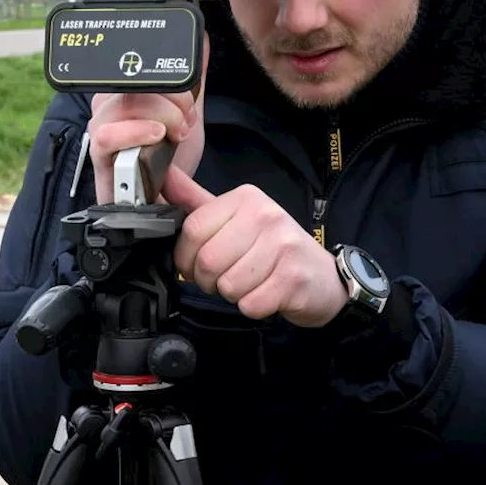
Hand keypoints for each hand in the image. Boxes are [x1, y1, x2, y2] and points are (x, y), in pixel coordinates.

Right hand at [88, 37, 208, 203]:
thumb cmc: (168, 161)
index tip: (190, 100)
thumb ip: (191, 79)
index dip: (165, 78)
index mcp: (124, 92)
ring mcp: (100, 132)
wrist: (164, 204)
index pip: (134, 65)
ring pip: (117, 107)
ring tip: (175, 133)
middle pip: (128, 84)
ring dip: (157, 116)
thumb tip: (199, 40)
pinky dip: (132, 132)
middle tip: (186, 121)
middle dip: (168, 99)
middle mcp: (107, 108)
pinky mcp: (98, 160)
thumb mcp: (186, 113)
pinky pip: (103, 137)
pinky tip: (155, 136)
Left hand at [161, 165, 347, 327]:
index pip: (192, 229)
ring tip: (251, 283)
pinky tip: (266, 294)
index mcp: (246, 199)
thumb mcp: (236, 218)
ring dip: (233, 294)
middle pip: (207, 260)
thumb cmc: (274, 248)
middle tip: (227, 277)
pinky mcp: (293, 279)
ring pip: (227, 285)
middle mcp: (266, 215)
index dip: (186, 256)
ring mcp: (283, 246)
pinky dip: (253, 307)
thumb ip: (196, 201)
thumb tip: (162, 177)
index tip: (198, 263)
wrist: (322, 278)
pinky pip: (250, 304)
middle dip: (209, 280)